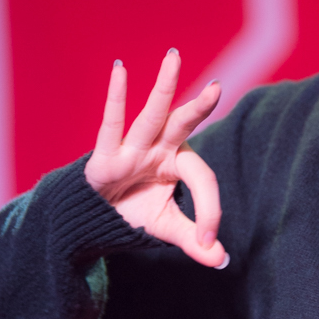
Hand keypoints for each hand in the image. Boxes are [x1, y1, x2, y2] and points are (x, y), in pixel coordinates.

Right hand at [84, 50, 227, 267]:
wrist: (95, 217)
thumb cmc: (136, 212)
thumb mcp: (168, 228)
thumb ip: (195, 240)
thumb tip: (223, 260)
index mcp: (179, 162)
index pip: (203, 180)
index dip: (210, 211)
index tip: (210, 242)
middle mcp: (160, 148)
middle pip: (183, 124)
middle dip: (200, 107)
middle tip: (218, 87)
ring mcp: (134, 148)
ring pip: (152, 115)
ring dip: (163, 87)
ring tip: (173, 57)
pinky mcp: (106, 155)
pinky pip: (111, 124)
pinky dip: (115, 98)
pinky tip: (118, 70)